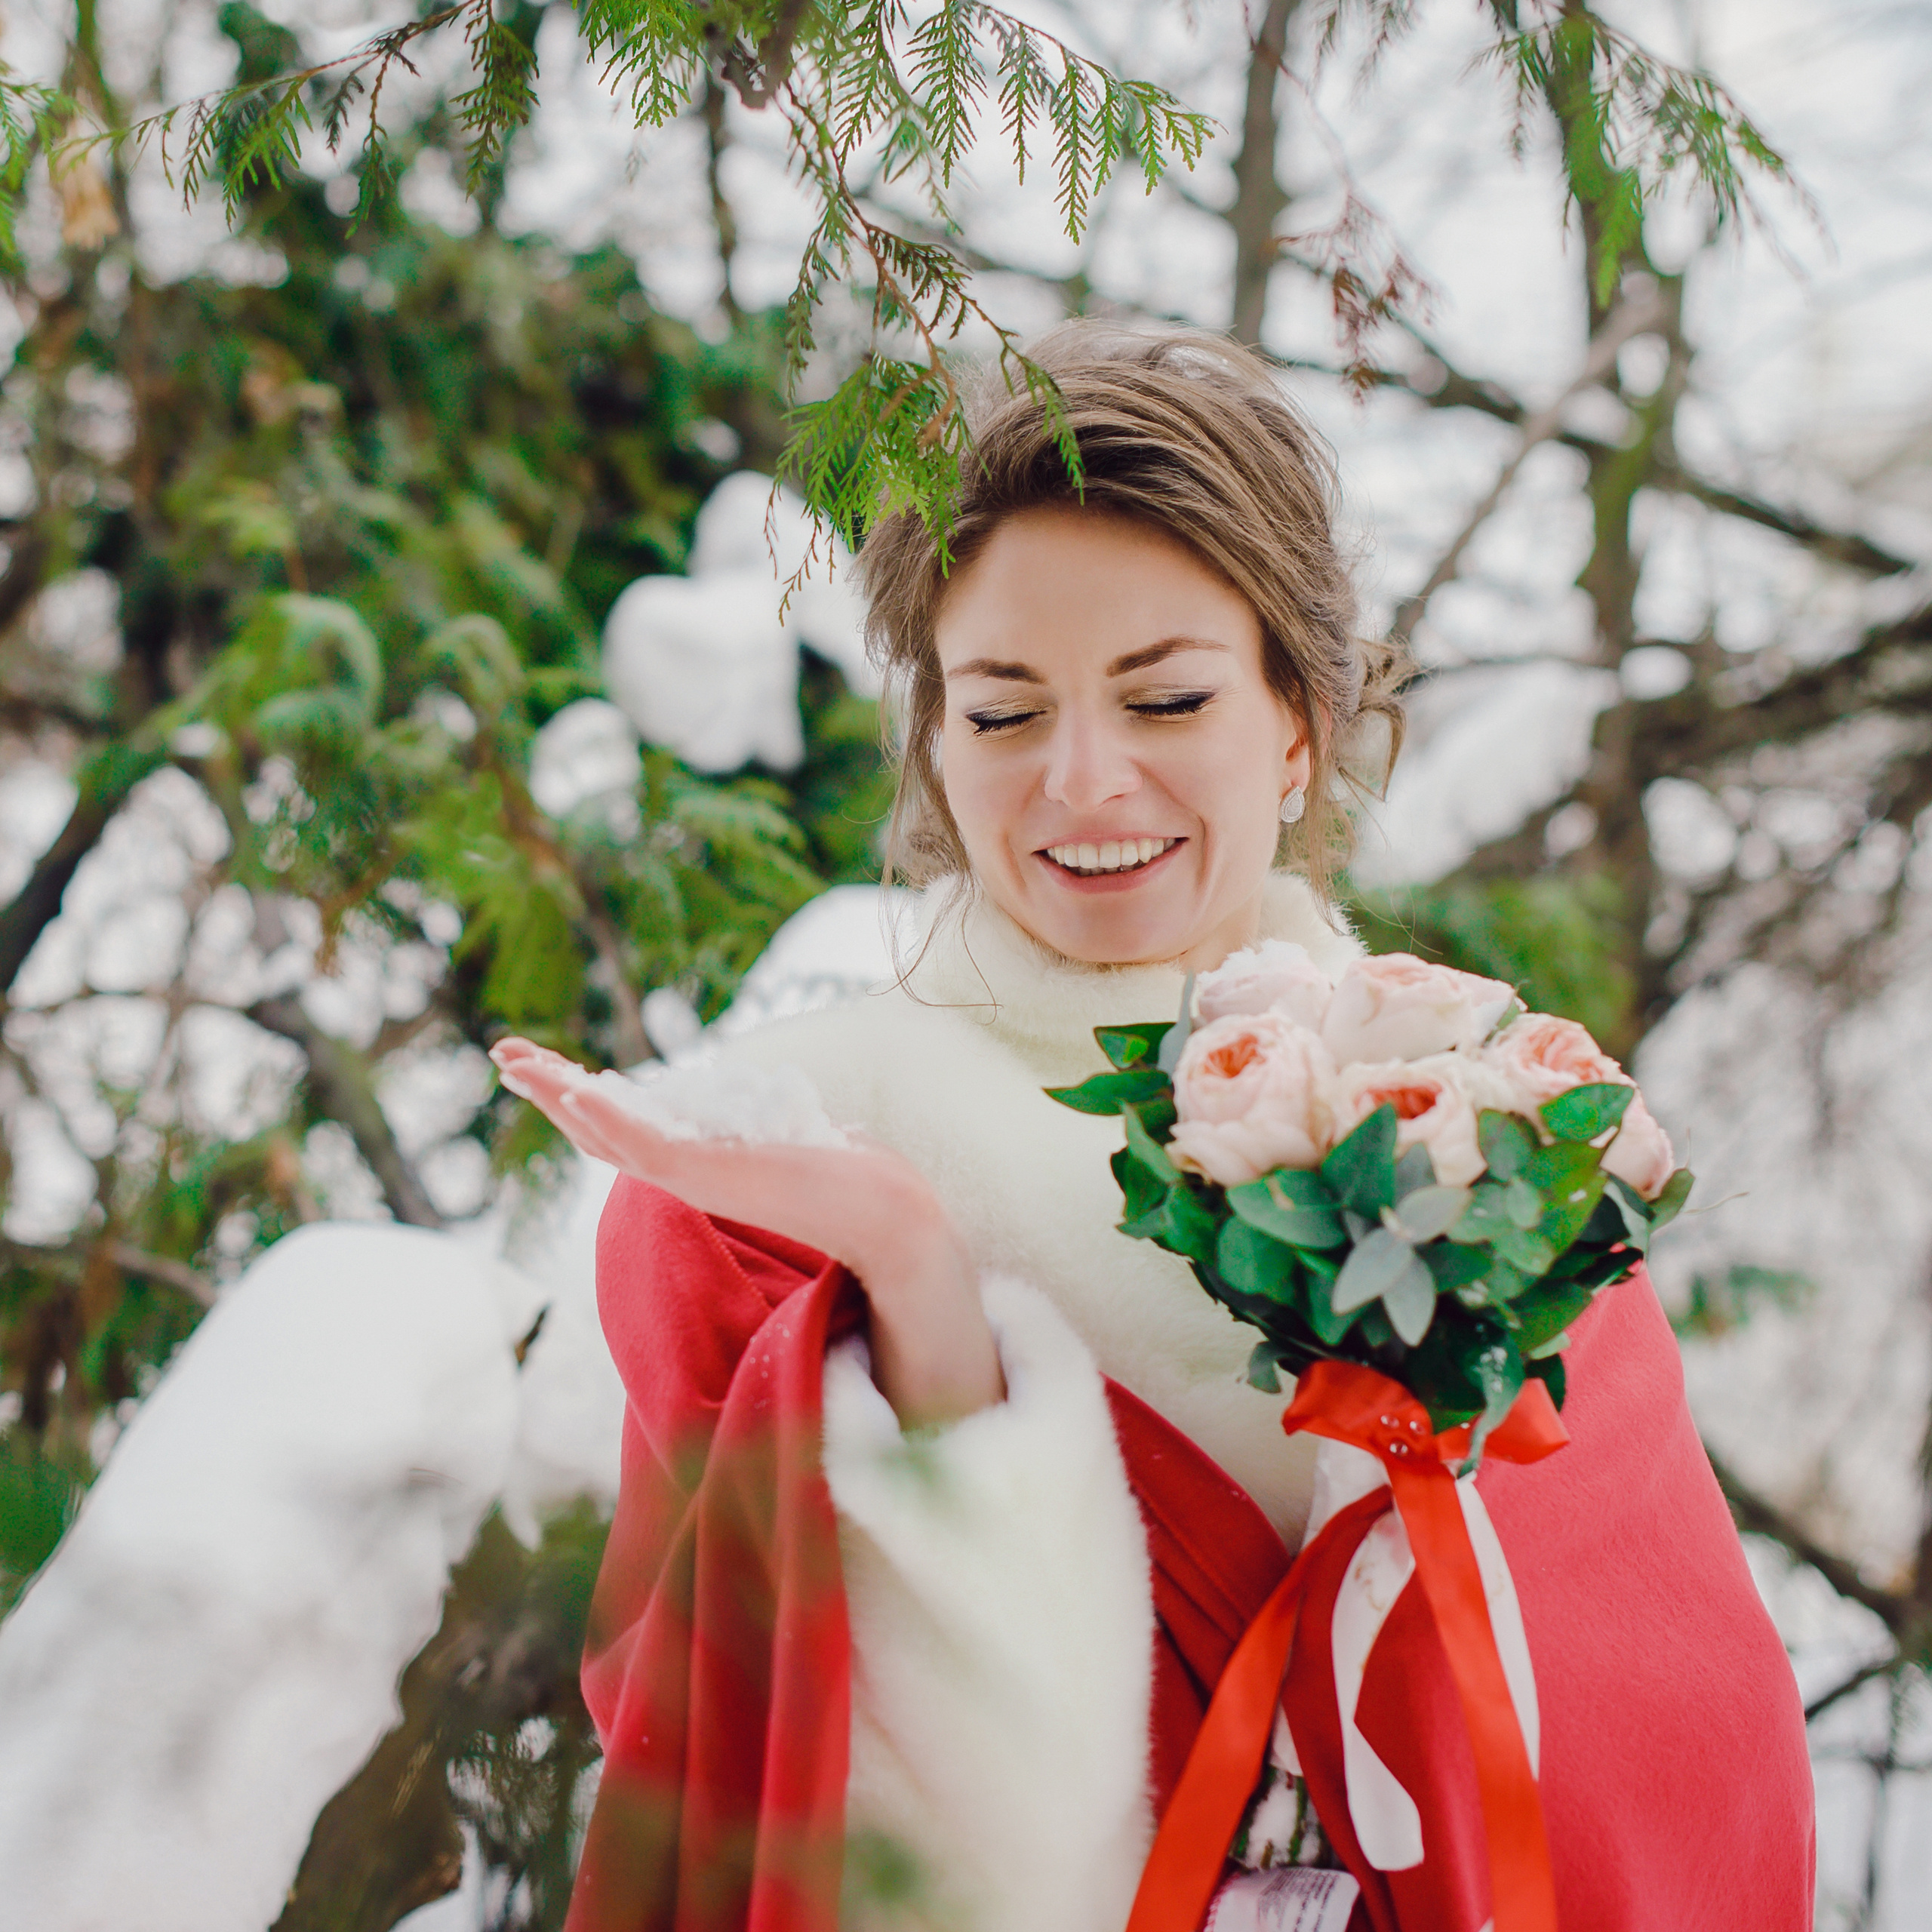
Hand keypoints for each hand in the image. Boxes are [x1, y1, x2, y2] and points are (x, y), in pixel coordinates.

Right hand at [491, 1038, 1004, 1427]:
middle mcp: (687, 1174)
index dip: (585, 1097)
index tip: (551, 1067)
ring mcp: (693, 1178)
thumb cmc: (856, 1181)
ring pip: (605, 1134)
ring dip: (557, 1095)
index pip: (628, 1126)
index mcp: (703, 1162)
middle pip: (599, 1128)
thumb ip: (778, 1130)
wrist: (890, 1218)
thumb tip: (807, 1120)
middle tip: (503, 1055)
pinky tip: (574, 1089)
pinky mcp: (708, 1177)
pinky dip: (605, 1117)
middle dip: (549, 1090)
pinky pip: (643, 1145)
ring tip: (513, 1061)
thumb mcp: (799, 1138)